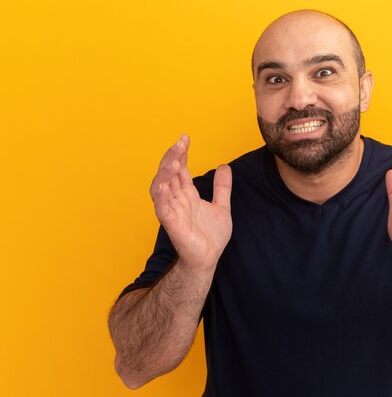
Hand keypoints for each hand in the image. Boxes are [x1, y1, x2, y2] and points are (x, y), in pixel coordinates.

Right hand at [149, 135, 232, 272]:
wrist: (209, 259)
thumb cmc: (210, 236)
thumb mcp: (222, 206)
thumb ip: (222, 187)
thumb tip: (224, 166)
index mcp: (187, 194)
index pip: (180, 168)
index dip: (181, 153)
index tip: (185, 138)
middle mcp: (177, 199)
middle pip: (168, 173)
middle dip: (172, 157)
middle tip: (180, 143)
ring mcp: (172, 210)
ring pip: (161, 186)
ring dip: (165, 172)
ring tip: (174, 159)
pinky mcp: (171, 224)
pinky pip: (161, 207)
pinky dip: (160, 195)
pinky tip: (163, 184)